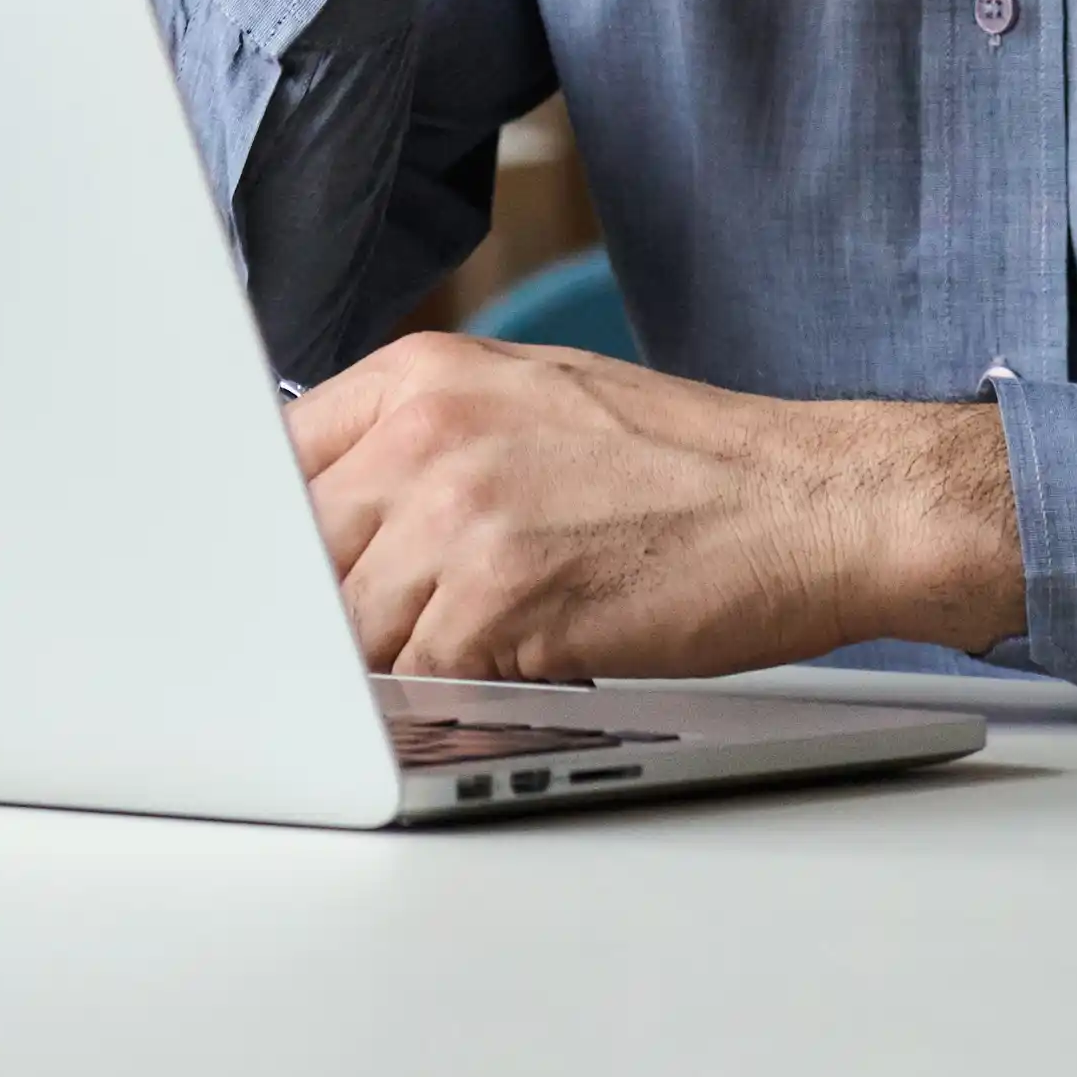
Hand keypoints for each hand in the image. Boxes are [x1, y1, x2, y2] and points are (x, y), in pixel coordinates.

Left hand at [284, 331, 1021, 683]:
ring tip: (465, 658)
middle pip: (296, 557)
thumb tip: (320, 516)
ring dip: (388, 667)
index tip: (266, 586)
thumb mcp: (530, 402)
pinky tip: (500, 681)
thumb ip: (418, 443)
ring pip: (345, 632)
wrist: (811, 502)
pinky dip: (443, 701)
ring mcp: (458, 514)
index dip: (268, 541)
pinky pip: (413, 681)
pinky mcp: (499, 601)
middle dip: (323, 616)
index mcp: (421, 374)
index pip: (271, 464)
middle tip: (365, 647)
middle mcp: (426, 432)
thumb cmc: (685, 465)